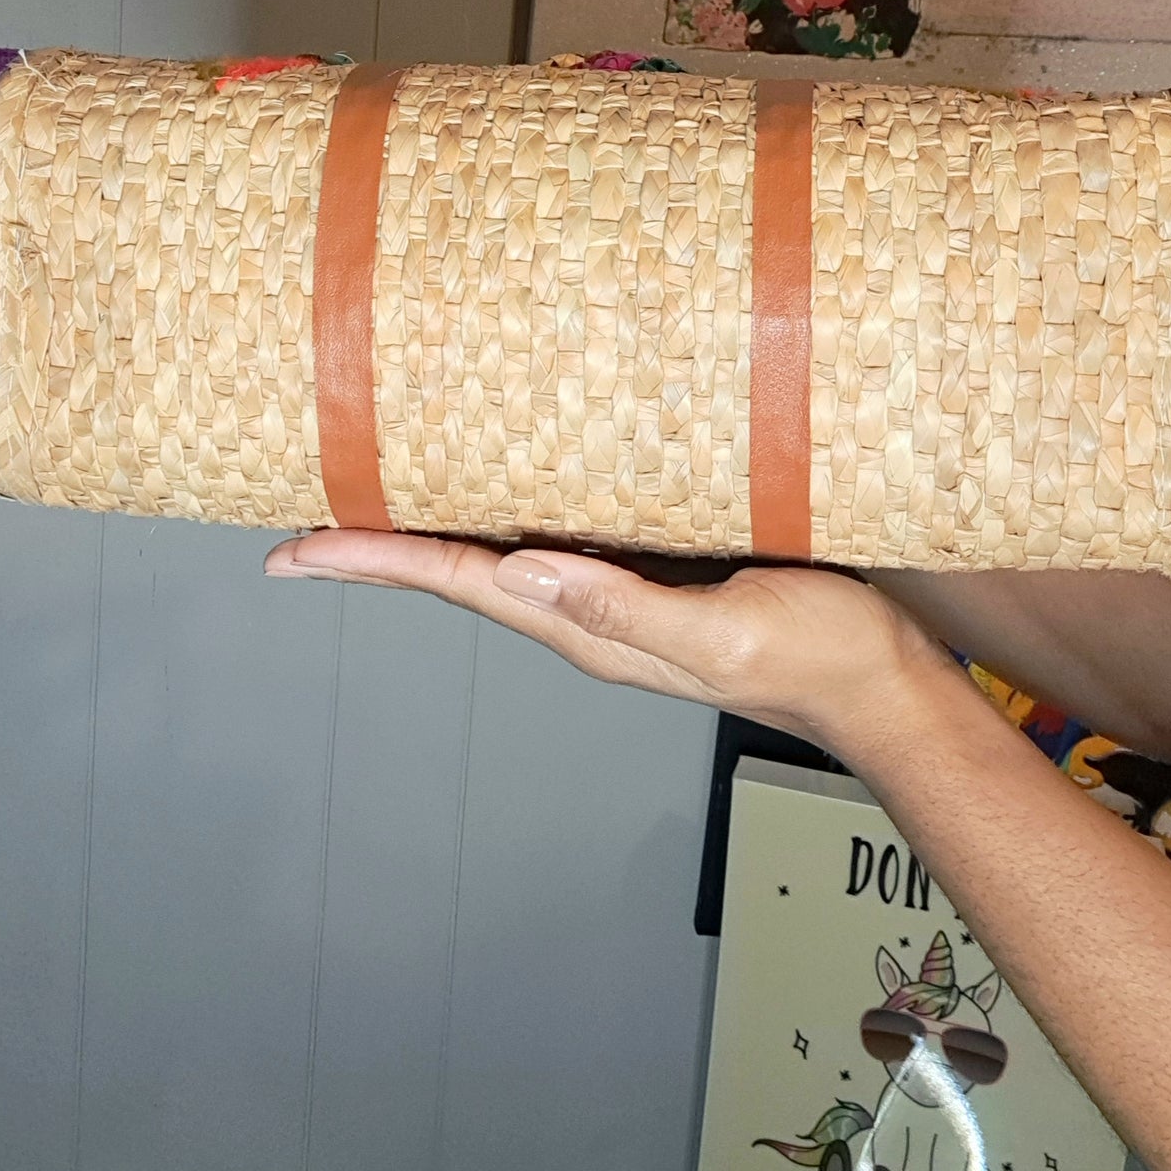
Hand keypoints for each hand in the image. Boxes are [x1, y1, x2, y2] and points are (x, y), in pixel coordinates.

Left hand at [265, 531, 945, 757]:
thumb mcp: (721, 628)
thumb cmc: (814, 652)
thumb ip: (622, 607)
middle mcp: (584, 614)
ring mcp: (615, 596)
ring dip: (430, 532)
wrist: (880, 680)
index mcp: (587, 629)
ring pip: (497, 556)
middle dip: (377, 547)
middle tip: (301, 519)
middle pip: (457, 572)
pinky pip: (553, 538)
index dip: (370, 563)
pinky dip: (503, 515)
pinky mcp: (652, 571)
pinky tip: (495, 490)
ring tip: (368, 501)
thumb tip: (517, 572)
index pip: (456, 584)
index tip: (291, 553)